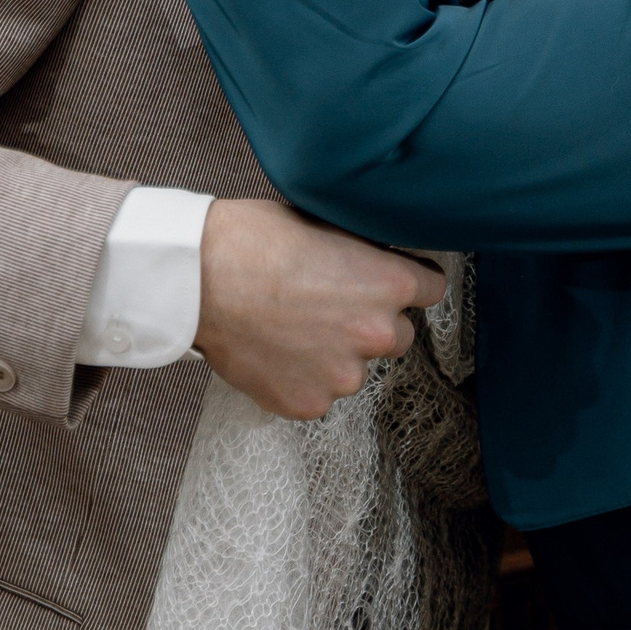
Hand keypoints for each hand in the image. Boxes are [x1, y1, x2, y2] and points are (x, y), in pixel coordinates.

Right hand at [197, 195, 446, 418]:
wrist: (198, 279)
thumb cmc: (254, 240)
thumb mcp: (327, 226)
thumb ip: (365, 255)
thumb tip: (379, 261)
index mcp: (389, 284)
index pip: (432, 289)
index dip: (409, 283)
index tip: (390, 284)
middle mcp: (377, 333)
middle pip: (398, 336)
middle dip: (372, 323)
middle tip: (328, 307)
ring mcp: (343, 375)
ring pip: (354, 367)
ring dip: (335, 354)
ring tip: (291, 328)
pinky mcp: (308, 403)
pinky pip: (318, 392)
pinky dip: (302, 378)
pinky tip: (274, 351)